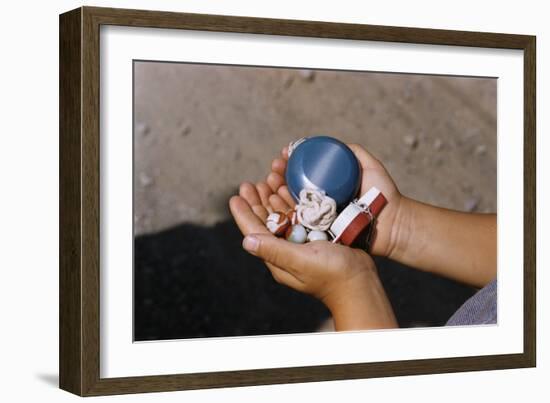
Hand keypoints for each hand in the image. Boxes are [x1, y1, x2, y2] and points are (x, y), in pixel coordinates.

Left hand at [229, 183, 396, 329]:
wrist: (361, 283)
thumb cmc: (332, 275)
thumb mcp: (301, 261)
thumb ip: (274, 250)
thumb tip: (246, 241)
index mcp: (278, 257)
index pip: (255, 232)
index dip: (243, 214)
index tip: (235, 196)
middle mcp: (286, 249)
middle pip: (266, 221)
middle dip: (257, 201)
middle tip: (250, 183)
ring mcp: (301, 243)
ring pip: (282, 216)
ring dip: (273, 198)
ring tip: (267, 180)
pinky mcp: (316, 236)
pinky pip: (299, 216)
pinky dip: (292, 201)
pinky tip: (288, 189)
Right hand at [266, 144, 404, 257]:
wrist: (393, 224)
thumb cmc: (384, 195)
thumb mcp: (370, 167)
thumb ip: (355, 153)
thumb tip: (332, 144)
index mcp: (327, 189)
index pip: (301, 174)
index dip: (288, 164)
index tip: (282, 155)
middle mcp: (320, 204)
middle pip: (290, 188)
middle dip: (276, 177)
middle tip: (272, 169)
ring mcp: (318, 221)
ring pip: (290, 205)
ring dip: (274, 192)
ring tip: (269, 181)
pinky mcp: (319, 236)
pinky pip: (298, 224)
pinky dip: (283, 212)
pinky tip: (273, 200)